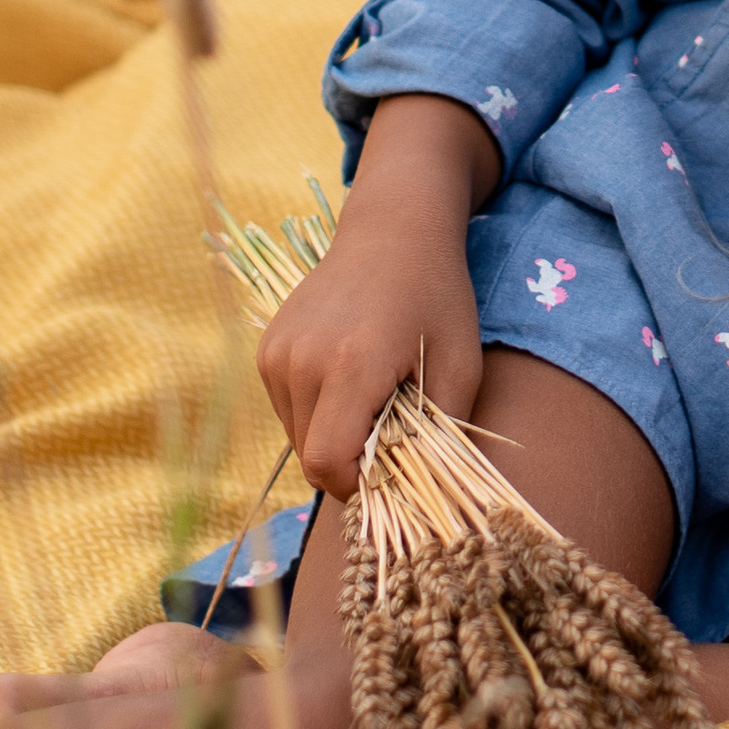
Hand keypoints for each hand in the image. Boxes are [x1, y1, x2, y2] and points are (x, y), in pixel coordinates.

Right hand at [256, 93, 500, 500]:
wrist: (392, 231)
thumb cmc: (438, 297)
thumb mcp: (462, 366)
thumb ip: (444, 436)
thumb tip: (433, 498)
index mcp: (350, 365)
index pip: (329, 463)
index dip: (362, 487)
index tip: (398, 474)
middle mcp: (300, 361)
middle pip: (311, 458)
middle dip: (353, 466)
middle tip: (396, 437)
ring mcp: (276, 354)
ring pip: (297, 438)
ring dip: (335, 439)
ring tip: (376, 403)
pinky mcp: (266, 350)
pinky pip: (288, 411)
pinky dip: (319, 414)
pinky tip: (352, 384)